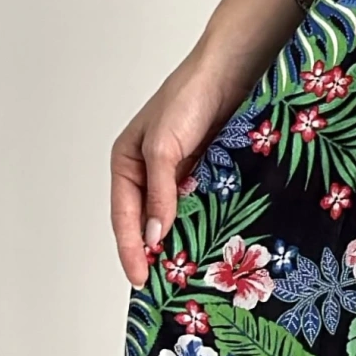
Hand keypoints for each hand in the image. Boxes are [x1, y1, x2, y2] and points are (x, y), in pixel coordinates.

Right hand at [110, 56, 250, 289]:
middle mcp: (150, 170)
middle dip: (155, 251)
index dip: (130, 250)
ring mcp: (180, 170)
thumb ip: (158, 192)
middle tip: (165, 286)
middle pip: (148, 219)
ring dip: (182, 239)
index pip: (123, 216)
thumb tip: (154, 234)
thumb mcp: (163, 147)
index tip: (140, 279)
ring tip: (189, 272)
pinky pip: (202, 203)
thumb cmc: (188, 96)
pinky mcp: (208, 169)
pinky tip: (213, 241)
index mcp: (127, 163)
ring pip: (176, 214)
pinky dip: (205, 222)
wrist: (231, 69)